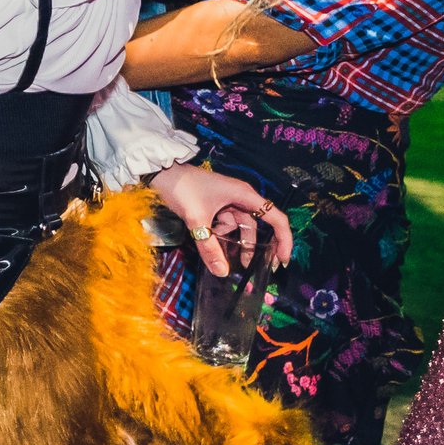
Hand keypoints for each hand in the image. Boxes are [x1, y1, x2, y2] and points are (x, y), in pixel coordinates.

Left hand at [151, 161, 291, 278]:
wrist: (159, 172)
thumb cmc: (181, 189)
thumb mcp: (196, 220)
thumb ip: (209, 247)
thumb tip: (222, 272)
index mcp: (245, 196)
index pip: (276, 218)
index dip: (284, 240)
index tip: (282, 260)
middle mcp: (241, 198)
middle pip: (260, 225)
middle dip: (260, 246)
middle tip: (263, 269)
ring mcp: (229, 201)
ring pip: (240, 228)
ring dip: (237, 244)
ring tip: (235, 264)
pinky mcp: (216, 205)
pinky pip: (226, 224)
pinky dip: (222, 236)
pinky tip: (212, 244)